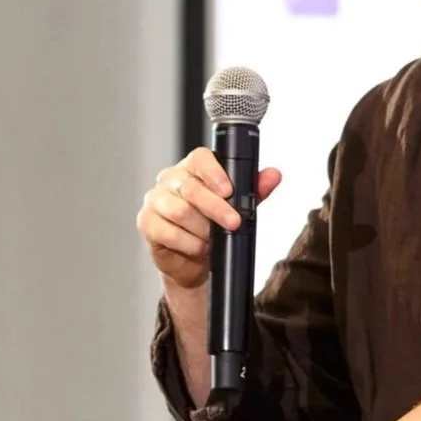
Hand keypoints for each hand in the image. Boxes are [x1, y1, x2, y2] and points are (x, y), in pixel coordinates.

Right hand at [136, 148, 282, 289]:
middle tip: (234, 222)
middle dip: (216, 207)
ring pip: (179, 210)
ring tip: (213, 239)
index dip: (214, 173)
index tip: (229, 190)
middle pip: (191, 187)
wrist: (196, 263)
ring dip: (202, 228)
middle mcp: (171, 179)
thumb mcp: (239, 208)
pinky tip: (198, 247)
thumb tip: (274, 174)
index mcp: (193, 169)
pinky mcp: (146, 222)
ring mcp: (155, 200)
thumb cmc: (216, 228)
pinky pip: (165, 230)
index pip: (200, 158)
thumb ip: (255, 190)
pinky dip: (187, 242)